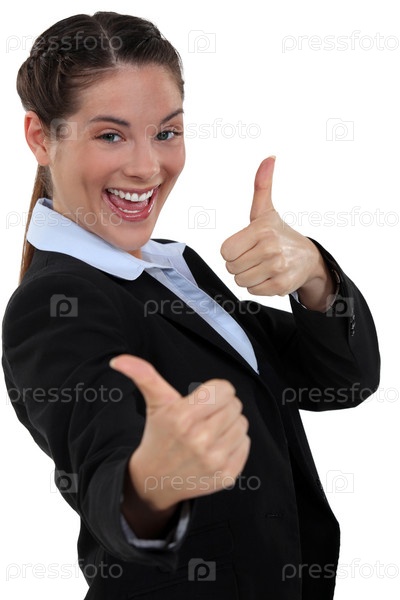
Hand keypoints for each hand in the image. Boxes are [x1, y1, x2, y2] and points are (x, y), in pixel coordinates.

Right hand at [110, 355, 249, 511]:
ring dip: (229, 425)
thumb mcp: (155, 403)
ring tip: (210, 432)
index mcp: (183, 417)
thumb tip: (118, 360)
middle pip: (235, 405)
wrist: (154, 481)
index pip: (225, 389)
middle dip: (222, 407)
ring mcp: (214, 460)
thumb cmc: (158, 436)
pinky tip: (216, 447)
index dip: (215, 391)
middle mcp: (200, 439)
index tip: (203, 400)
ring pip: (242, 424)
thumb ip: (143, 375)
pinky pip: (245, 445)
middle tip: (204, 418)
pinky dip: (235, 444)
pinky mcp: (225, 476)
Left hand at [220, 156, 334, 309]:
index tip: (245, 246)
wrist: (308, 257)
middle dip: (239, 264)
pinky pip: (253, 291)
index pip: (225, 251)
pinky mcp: (281, 285)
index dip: (232, 251)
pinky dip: (258, 287)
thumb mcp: (266, 211)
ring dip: (248, 276)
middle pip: (231, 267)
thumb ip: (262, 185)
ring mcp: (277, 268)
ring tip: (261, 266)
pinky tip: (269, 276)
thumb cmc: (279, 233)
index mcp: (262, 229)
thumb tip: (269, 158)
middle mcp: (271, 248)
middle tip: (254, 256)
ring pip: (240, 281)